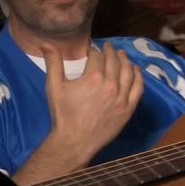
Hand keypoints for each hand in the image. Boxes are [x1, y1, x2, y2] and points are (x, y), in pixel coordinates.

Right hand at [45, 42, 143, 159]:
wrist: (75, 142)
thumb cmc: (63, 114)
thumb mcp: (54, 87)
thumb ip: (53, 63)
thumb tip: (46, 43)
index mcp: (93, 78)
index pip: (97, 56)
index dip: (93, 50)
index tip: (91, 50)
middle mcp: (111, 85)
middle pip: (114, 61)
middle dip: (110, 51)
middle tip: (107, 47)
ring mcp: (122, 97)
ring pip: (128, 71)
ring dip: (125, 60)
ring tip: (121, 54)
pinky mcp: (128, 108)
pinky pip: (138, 87)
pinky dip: (137, 76)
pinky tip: (135, 70)